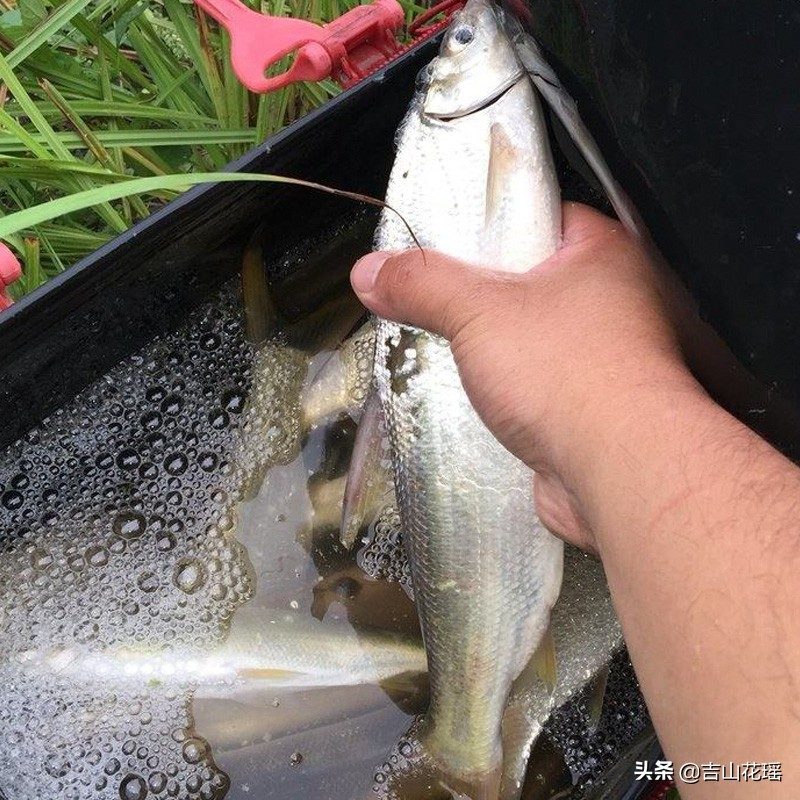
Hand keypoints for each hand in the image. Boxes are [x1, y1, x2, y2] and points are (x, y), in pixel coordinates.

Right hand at [350, 202, 702, 550]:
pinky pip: (550, 388)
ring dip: (506, 354)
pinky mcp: (604, 410)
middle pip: (539, 283)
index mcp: (606, 254)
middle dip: (492, 300)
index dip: (497, 227)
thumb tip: (376, 271)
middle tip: (451, 307)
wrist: (622, 473)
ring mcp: (617, 359)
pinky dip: (521, 395)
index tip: (456, 244)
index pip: (545, 217)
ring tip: (468, 359)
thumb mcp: (477, 312)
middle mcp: (623, 302)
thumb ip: (423, 284)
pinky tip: (494, 404)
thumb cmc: (575, 378)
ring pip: (543, 341)